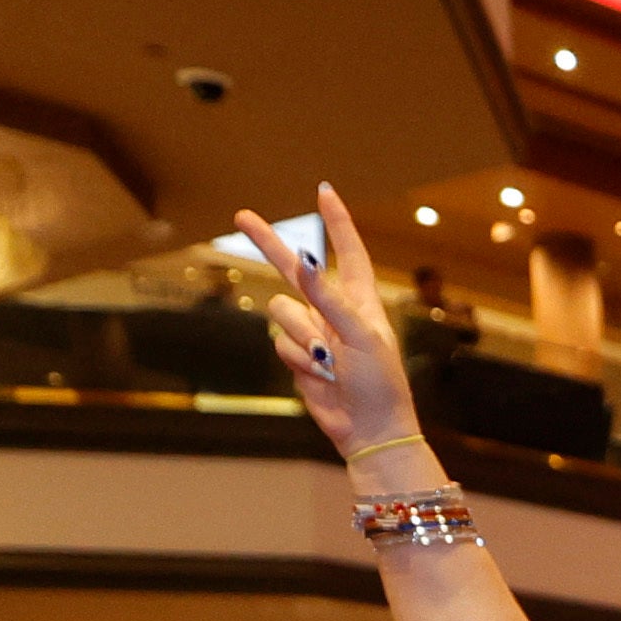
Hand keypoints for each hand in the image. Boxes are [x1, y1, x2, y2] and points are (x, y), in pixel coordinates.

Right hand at [235, 188, 421, 463]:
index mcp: (360, 300)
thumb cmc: (379, 382)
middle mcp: (334, 310)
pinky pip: (280, 343)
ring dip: (303, 336)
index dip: (336, 223)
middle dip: (269, 244)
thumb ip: (330, 299)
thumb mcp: (361, 336)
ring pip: (283, 312)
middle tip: (241, 216)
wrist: (369, 428)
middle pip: (294, 268)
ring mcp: (313, 332)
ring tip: (330, 361)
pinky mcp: (296, 355)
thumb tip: (303, 262)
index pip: (347, 252)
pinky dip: (297, 359)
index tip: (324, 192)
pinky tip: (320, 376)